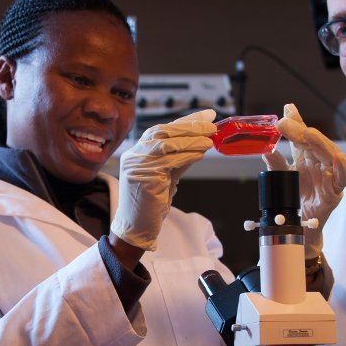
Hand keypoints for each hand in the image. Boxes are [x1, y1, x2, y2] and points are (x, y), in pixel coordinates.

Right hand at [110, 109, 215, 251]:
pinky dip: (187, 155)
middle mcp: (134, 155)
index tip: (206, 116)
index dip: (186, 121)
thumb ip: (177, 160)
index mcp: (137, 152)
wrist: (135, 229)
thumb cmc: (149, 205)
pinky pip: (169, 161)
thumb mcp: (166, 176)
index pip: (162, 130)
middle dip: (190, 126)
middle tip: (211, 125)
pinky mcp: (143, 177)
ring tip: (210, 139)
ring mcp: (137, 165)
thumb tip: (199, 144)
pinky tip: (201, 153)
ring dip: (191, 139)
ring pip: (167, 144)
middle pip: (163, 132)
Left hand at [264, 103, 345, 257]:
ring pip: (330, 155)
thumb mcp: (282, 176)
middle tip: (285, 124)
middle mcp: (319, 160)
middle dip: (300, 131)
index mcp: (306, 154)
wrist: (301, 223)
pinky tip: (338, 159)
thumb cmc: (296, 195)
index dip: (295, 121)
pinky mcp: (335, 191)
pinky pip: (341, 179)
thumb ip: (275, 161)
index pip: (301, 134)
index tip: (286, 110)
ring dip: (320, 143)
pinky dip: (341, 169)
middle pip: (314, 142)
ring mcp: (329, 175)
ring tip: (309, 134)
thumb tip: (266, 146)